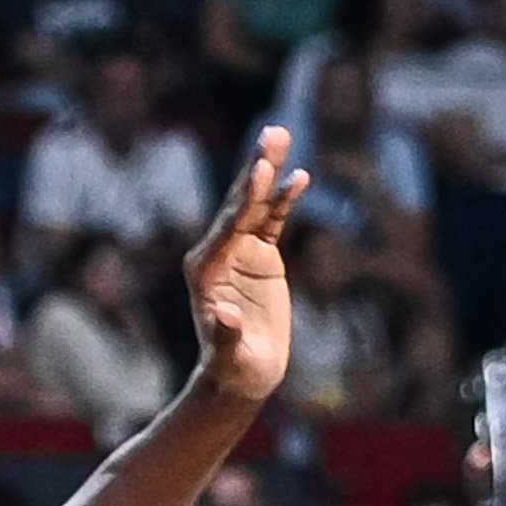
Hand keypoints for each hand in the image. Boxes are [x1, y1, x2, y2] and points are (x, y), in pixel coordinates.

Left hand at [185, 126, 310, 403]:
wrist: (244, 371)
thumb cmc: (233, 365)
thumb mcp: (228, 353)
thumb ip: (225, 333)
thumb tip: (227, 318)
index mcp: (204, 268)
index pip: (228, 226)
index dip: (247, 198)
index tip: (262, 171)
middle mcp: (218, 250)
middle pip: (240, 202)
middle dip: (257, 168)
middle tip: (271, 134)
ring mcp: (239, 249)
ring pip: (257, 203)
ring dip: (269, 170)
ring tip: (280, 134)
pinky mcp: (259, 254)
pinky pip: (274, 219)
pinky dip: (286, 198)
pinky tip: (300, 176)